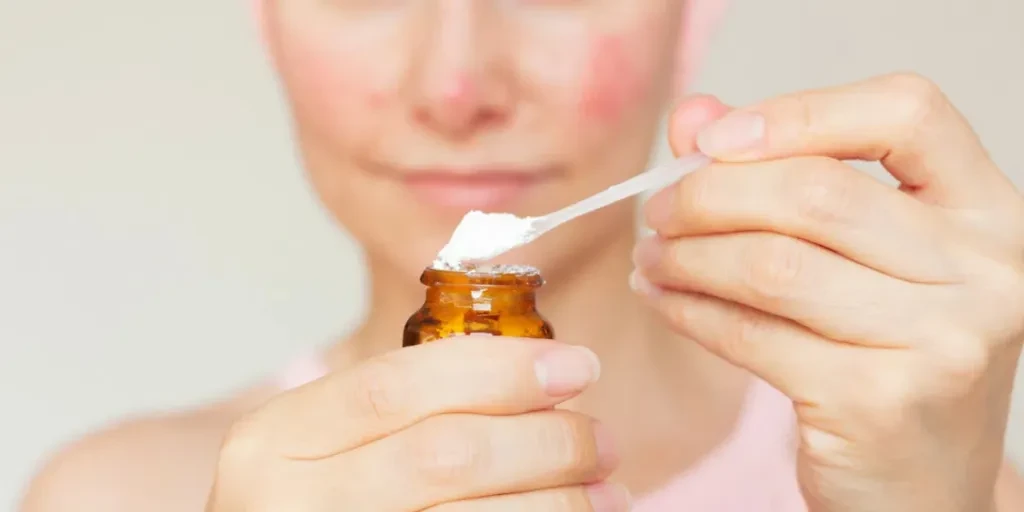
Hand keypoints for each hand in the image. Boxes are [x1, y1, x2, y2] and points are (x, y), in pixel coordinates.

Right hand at [205, 337, 628, 510]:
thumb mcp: (324, 446)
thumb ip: (401, 411)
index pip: (396, 385)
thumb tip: (538, 380)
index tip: (576, 365)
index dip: (498, 371)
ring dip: (558, 502)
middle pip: (445, 456)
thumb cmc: (313, 502)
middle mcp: (290, 504)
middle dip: (544, 441)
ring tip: (607, 493)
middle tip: (602, 439)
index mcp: (274, 440)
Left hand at [633, 73, 1023, 510]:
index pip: (908, 113)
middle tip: (658, 212)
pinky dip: (689, 311)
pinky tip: (662, 301)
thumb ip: (784, 173)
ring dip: (687, 256)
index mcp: (989, 213)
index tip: (715, 140)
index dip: (801, 112)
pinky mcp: (878, 402)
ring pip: (773, 265)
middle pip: (815, 192)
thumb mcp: (864, 260)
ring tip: (652, 258)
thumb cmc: (891, 358)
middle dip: (709, 195)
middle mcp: (984, 271)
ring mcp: (940, 341)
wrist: (928, 487)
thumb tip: (694, 118)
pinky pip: (752, 335)